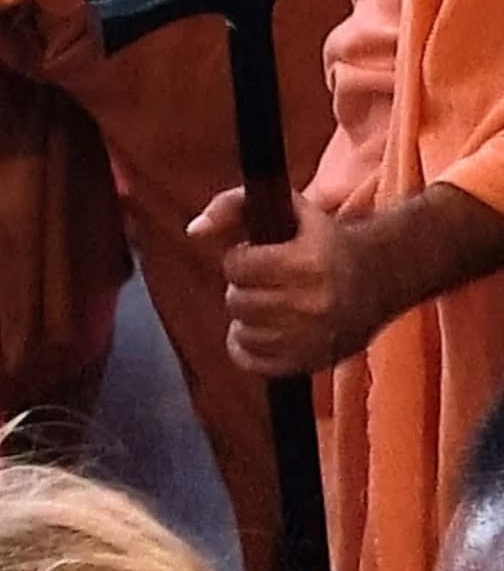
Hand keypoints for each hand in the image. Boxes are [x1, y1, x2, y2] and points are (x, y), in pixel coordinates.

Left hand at [188, 189, 379, 375]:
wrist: (377, 278)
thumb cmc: (321, 239)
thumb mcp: (287, 208)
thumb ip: (232, 206)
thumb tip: (193, 231)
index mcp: (307, 263)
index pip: (238, 266)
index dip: (239, 258)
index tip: (254, 255)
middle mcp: (312, 304)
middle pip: (238, 301)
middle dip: (241, 288)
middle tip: (260, 281)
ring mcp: (313, 339)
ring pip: (243, 334)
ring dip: (245, 317)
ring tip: (263, 303)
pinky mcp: (311, 363)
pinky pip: (255, 364)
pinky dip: (247, 348)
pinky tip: (258, 330)